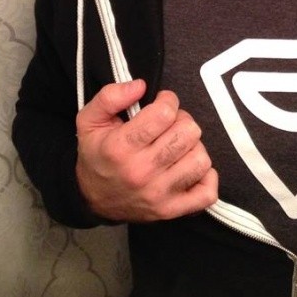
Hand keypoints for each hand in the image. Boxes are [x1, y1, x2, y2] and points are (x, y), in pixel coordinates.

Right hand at [75, 79, 218, 221]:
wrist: (91, 199)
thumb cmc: (97, 154)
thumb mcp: (89, 120)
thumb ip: (110, 96)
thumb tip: (141, 85)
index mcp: (120, 147)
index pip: (164, 114)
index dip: (168, 101)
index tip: (162, 103)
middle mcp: (141, 172)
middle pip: (188, 133)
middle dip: (182, 121)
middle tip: (170, 125)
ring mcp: (159, 195)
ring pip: (200, 159)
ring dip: (193, 147)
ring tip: (178, 146)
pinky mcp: (172, 211)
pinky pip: (207, 193)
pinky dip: (206, 178)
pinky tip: (189, 167)